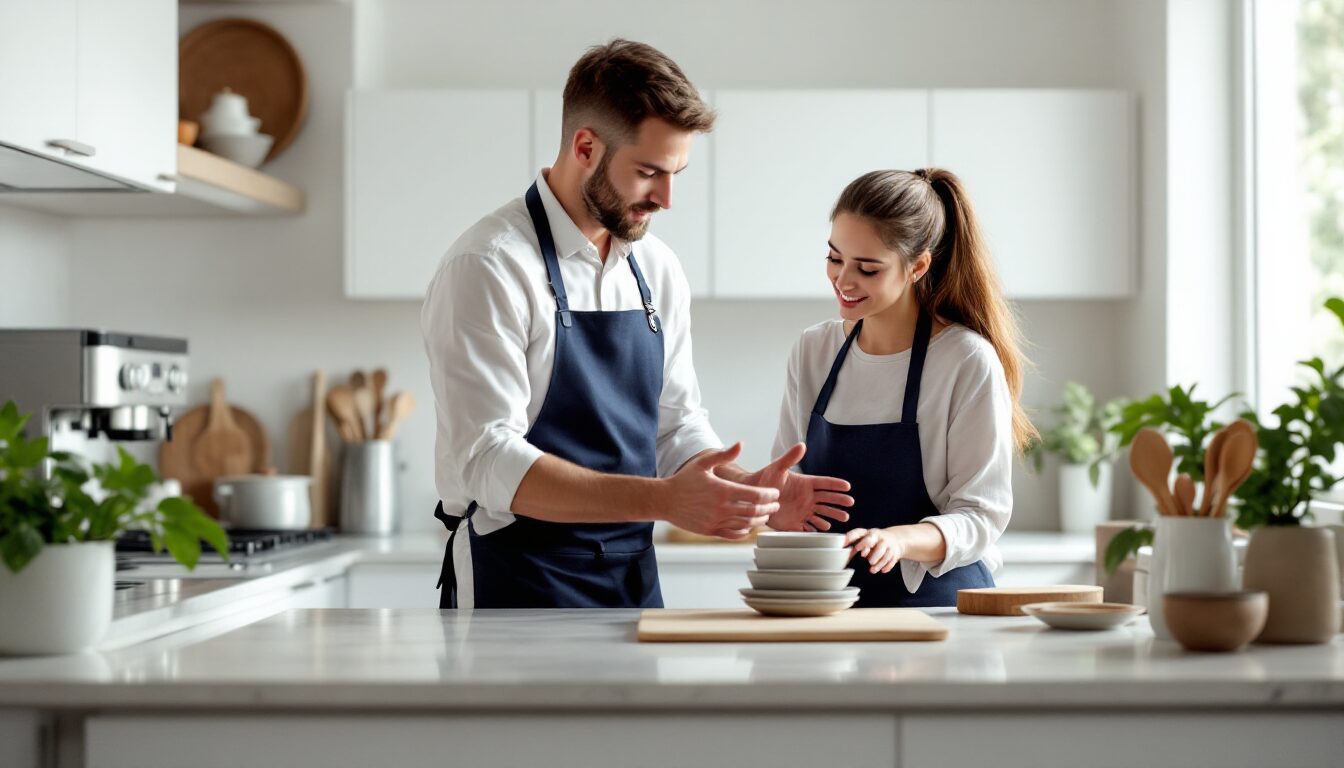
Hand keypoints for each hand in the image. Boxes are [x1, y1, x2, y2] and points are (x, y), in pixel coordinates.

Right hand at [664, 443, 779, 538]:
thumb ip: (724, 454)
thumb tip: (740, 444)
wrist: (665, 500)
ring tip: (765, 516)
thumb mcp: (703, 463)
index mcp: (722, 490)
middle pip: (754, 511)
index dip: (769, 495)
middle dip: (769, 509)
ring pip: (746, 524)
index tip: (775, 493)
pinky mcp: (710, 530)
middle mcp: (721, 508)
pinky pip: (733, 535)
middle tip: (775, 506)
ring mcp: (716, 521)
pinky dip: (744, 532)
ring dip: (759, 521)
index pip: (755, 495)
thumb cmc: (684, 480)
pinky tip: (748, 527)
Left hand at [740, 443, 852, 531]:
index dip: (836, 484)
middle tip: (850, 503)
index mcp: (805, 483)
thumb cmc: (765, 479)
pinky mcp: (796, 523)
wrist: (753, 496)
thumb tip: (802, 445)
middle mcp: (807, 497)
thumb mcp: (777, 467)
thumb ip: (790, 458)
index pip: (824, 483)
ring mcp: (803, 510)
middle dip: (839, 501)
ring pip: (822, 514)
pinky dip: (817, 529)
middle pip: (828, 499)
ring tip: (843, 517)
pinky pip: (809, 527)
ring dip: (832, 515)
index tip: (847, 486)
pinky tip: (824, 529)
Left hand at [844, 527, 902, 573]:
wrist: (895, 539)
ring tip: (872, 570)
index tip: (855, 548)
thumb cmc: (874, 540)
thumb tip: (841, 551)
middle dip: (873, 552)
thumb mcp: (865, 538)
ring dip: (879, 563)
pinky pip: (892, 559)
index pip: (860, 534)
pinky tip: (882, 570)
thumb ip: (854, 544)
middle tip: (868, 561)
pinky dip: (887, 566)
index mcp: (869, 533)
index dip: (856, 540)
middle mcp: (880, 537)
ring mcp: (889, 545)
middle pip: (877, 543)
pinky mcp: (895, 552)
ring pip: (885, 554)